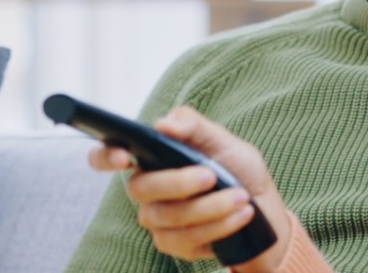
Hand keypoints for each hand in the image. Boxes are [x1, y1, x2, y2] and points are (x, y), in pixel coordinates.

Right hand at [86, 106, 293, 271]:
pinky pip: (186, 238)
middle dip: (179, 183)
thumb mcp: (222, 140)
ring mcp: (157, 218)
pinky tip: (241, 215)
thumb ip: (193, 126)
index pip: (106, 155)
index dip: (105, 156)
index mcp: (151, 157)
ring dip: (210, 206)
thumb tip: (163, 124)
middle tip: (212, 175)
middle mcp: (147, 188)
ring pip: (167, 216)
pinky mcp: (173, 243)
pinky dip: (219, 225)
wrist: (262, 206)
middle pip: (140, 188)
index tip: (124, 157)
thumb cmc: (238, 169)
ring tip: (241, 197)